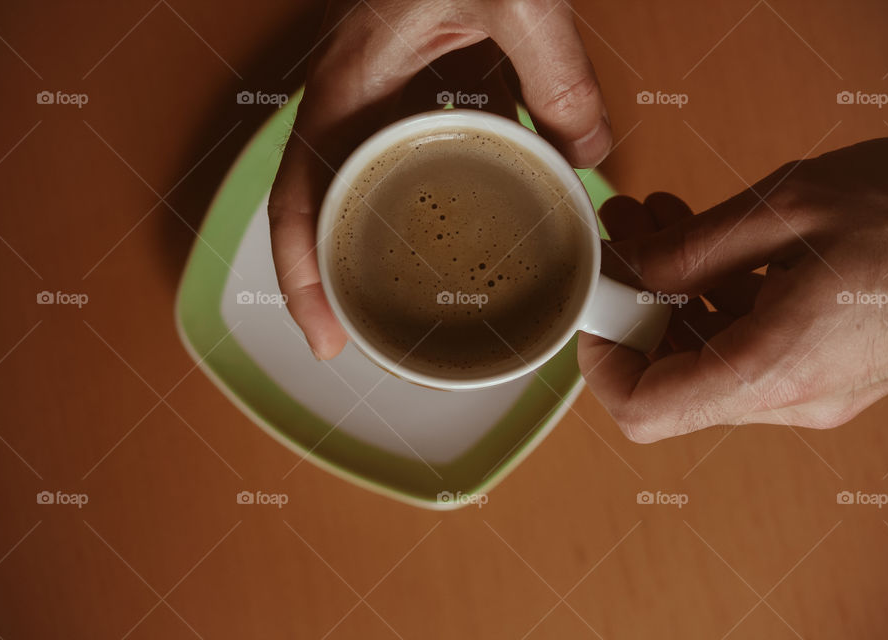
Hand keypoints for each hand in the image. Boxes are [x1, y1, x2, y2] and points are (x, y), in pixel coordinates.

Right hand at [269, 0, 612, 358]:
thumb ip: (554, 74)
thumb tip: (587, 158)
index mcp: (349, 86)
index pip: (300, 199)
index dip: (302, 276)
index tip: (326, 336)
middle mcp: (356, 105)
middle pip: (323, 214)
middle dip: (335, 286)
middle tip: (370, 348)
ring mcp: (386, 104)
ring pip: (368, 197)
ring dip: (381, 258)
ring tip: (415, 317)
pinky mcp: (422, 97)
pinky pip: (416, 167)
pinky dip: (432, 212)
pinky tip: (468, 239)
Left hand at [579, 137, 887, 441]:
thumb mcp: (788, 210)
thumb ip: (691, 247)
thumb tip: (624, 266)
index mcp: (773, 367)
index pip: (645, 410)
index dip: (601, 362)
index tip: (596, 305)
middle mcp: (787, 396)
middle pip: (670, 377)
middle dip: (635, 305)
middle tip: (621, 241)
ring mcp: (809, 387)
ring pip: (705, 354)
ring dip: (671, 291)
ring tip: (657, 222)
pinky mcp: (823, 367)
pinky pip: (745, 342)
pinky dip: (714, 294)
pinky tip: (706, 237)